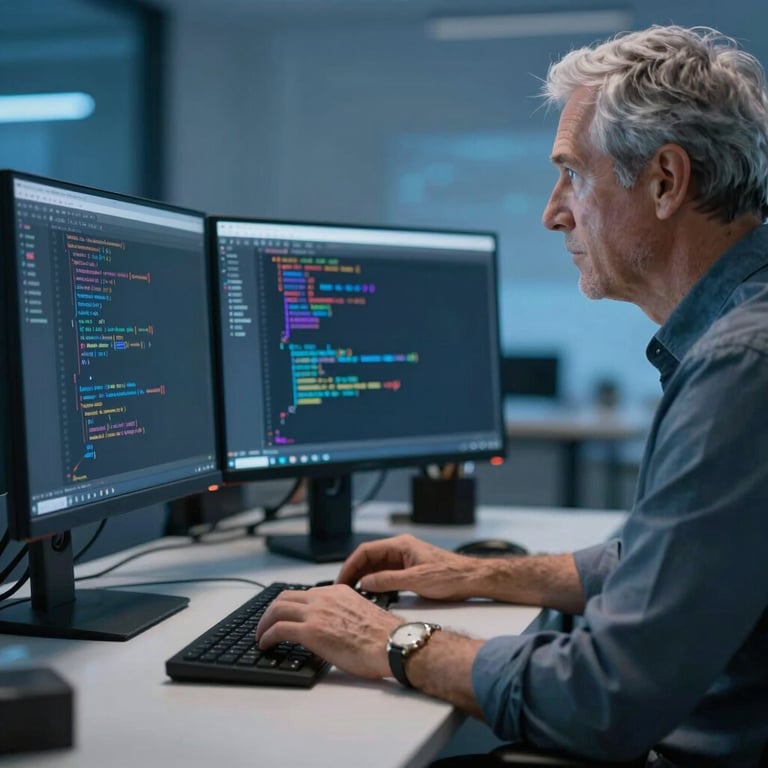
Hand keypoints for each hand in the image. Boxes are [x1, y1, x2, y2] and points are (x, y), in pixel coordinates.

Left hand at [255, 584, 401, 679]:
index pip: (304, 593)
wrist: (392, 643)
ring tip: (261, 636)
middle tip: (266, 625)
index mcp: (337, 591)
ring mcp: (316, 612)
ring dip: (264, 623)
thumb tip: (333, 628)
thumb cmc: (384, 636)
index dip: (289, 605)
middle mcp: (324, 597)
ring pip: (277, 609)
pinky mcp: (310, 631)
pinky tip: (265, 645)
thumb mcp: (360, 613)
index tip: (284, 616)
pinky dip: (266, 636)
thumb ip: (342, 614)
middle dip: (270, 611)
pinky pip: (278, 629)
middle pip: (284, 597)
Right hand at [336, 534, 484, 600]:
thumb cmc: (451, 575)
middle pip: (369, 558)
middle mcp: (401, 550)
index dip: (351, 564)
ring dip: (365, 579)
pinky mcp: (410, 571)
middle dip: (355, 572)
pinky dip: (377, 584)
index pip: (366, 551)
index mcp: (401, 545)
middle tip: (344, 589)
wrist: (472, 579)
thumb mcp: (416, 580)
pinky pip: (386, 575)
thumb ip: (388, 580)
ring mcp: (405, 560)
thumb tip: (366, 582)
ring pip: (377, 567)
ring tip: (354, 594)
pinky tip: (372, 595)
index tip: (342, 579)